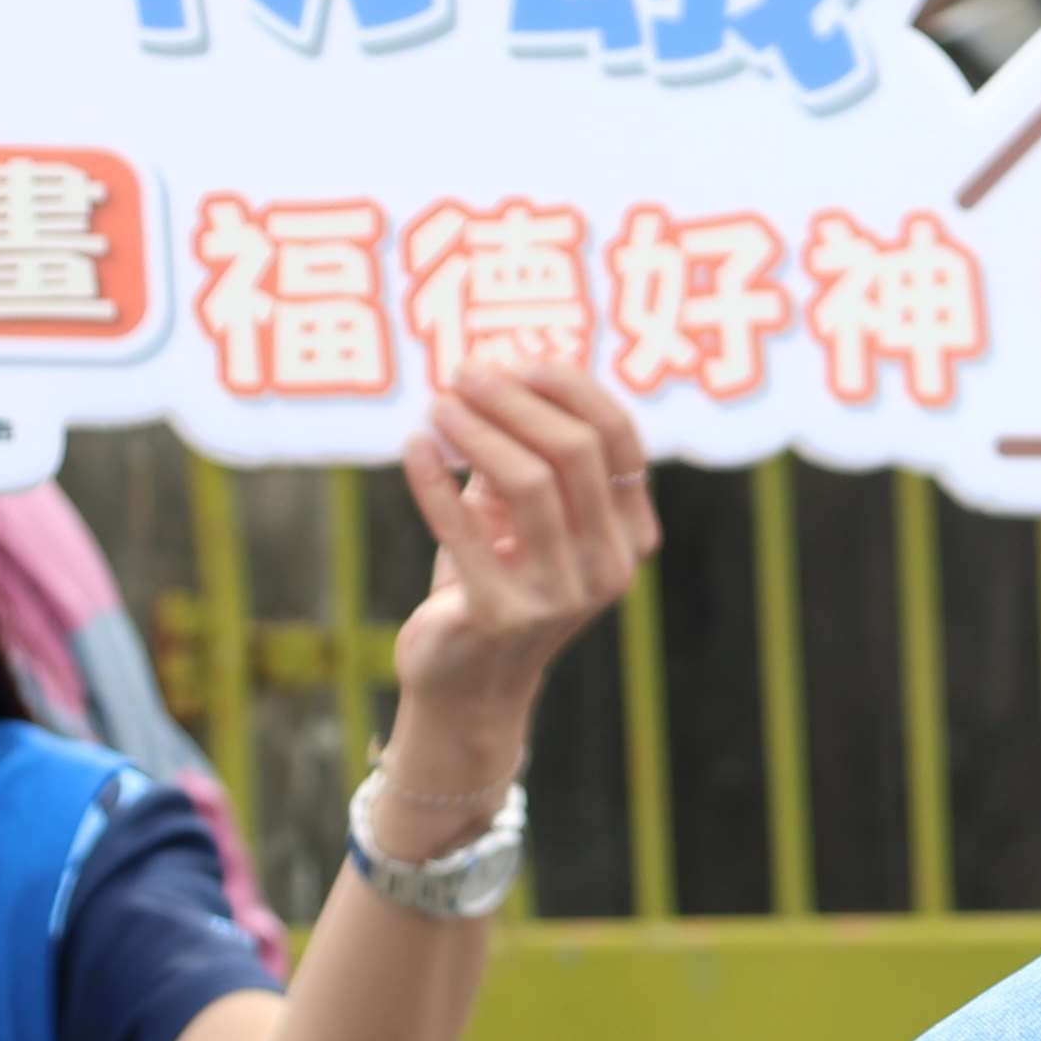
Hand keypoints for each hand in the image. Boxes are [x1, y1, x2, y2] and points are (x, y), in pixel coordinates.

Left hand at [371, 359, 654, 821]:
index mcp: (628, 537)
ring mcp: (561, 597)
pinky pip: (465, 530)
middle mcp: (609, 567)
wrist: (466, 683)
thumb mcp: (516, 514)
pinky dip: (434, 480)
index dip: (571, 387)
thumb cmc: (492, 579)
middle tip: (464, 371)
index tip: (516, 357)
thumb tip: (501, 368)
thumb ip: (522, 451)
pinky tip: (412, 446)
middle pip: (577, 452)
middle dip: (517, 399)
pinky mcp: (503, 617)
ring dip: (478, 429)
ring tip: (438, 404)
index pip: (620, 441)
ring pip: (529, 482)